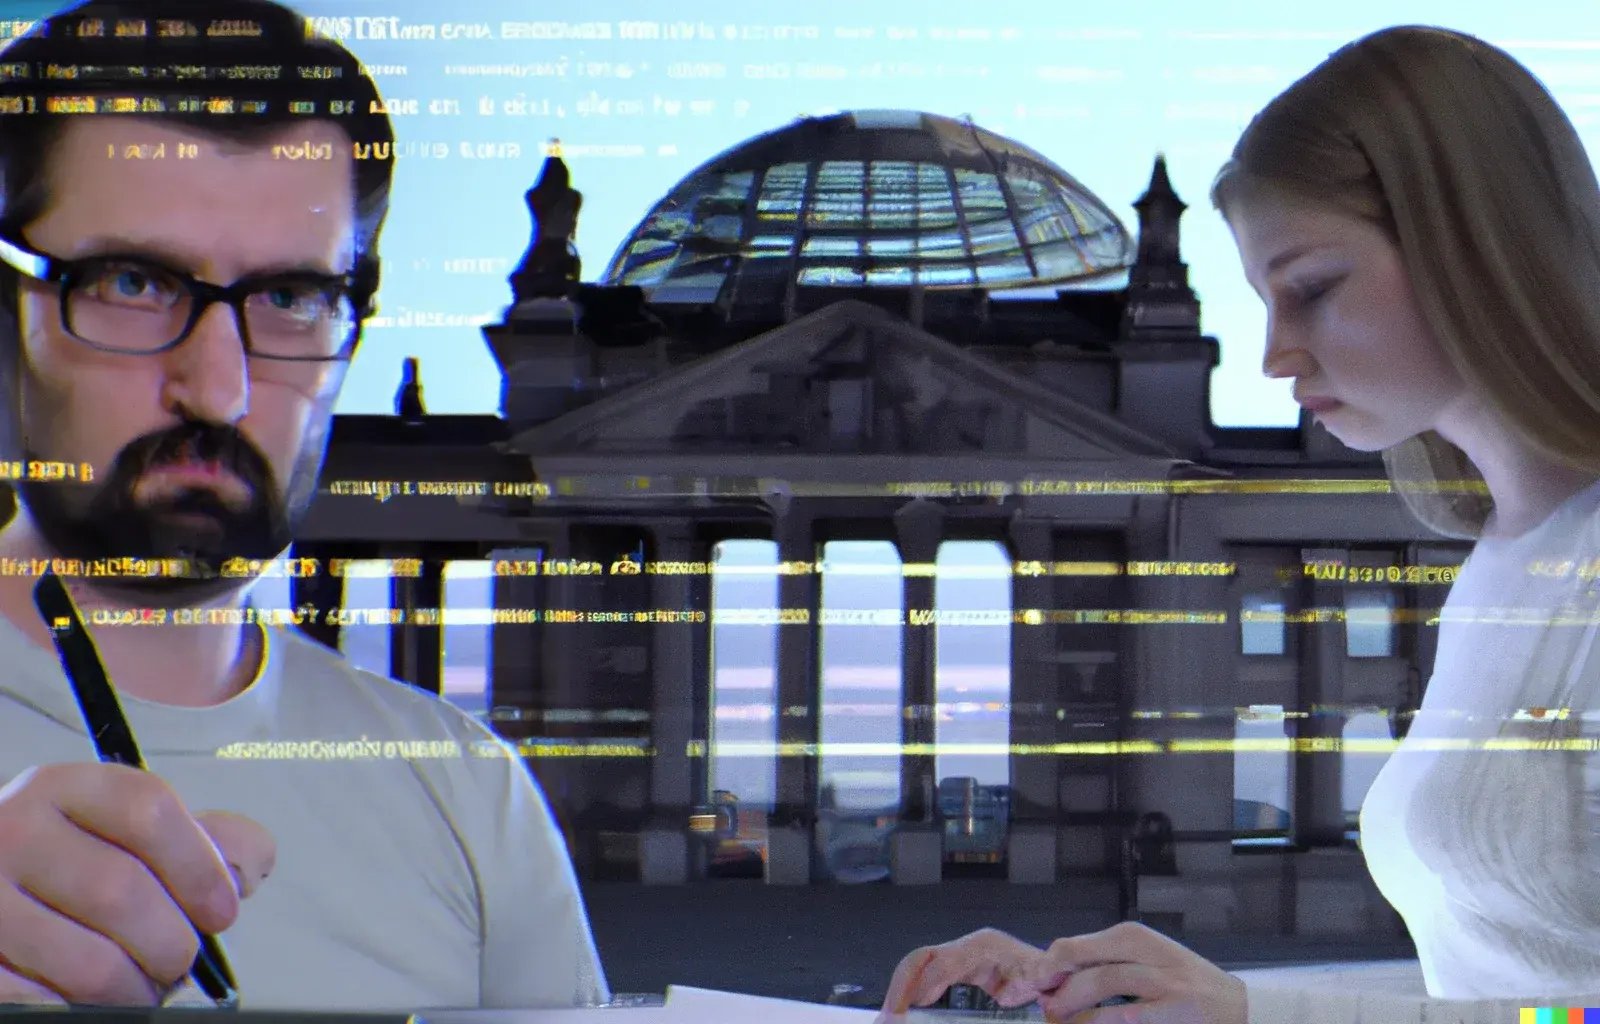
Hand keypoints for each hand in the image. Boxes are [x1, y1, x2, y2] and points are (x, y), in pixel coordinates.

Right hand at [0, 762, 275, 1004]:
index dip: (200, 867)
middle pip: (123, 893)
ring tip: (138, 987)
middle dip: (171, 944)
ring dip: (135, 990)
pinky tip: (86, 999)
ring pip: (92, 964)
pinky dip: (81, 1010)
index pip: (148, 810)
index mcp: (64, 789)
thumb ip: (200, 838)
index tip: (222, 911)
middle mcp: (12, 832)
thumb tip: (253, 864)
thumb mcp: (126, 833)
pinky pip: (43, 1005)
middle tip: (176, 961)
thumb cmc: (67, 867)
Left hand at [878, 922, 1246, 1023]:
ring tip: (1056, 1019)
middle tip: (1028, 1005)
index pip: (1072, 946)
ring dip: (1071, 1008)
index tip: (1016, 987)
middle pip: (1080, 960)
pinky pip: (1129, 1015)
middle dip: (1046, 984)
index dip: (1040, 967)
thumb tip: (1049, 981)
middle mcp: (1145, 951)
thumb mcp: (1142, 965)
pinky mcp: (1177, 1008)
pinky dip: (1102, 1022)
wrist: (1240, 1007)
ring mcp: (1163, 980)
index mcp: (1131, 936)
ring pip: (1101, 985)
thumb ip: (1101, 966)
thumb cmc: (1182, 985)